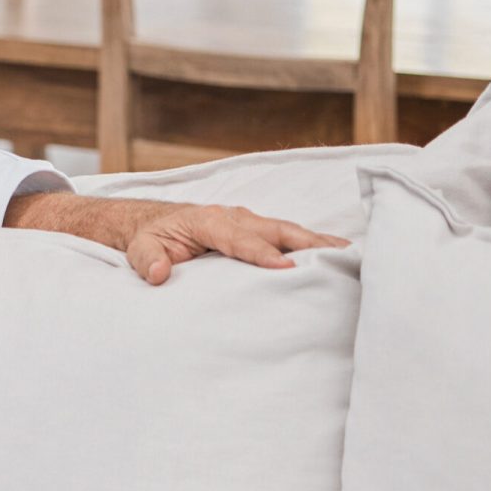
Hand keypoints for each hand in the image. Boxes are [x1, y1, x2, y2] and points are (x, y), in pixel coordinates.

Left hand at [125, 204, 348, 285]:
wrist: (156, 225)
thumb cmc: (152, 239)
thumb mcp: (141, 250)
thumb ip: (147, 261)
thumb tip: (159, 273)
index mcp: (208, 221)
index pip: (240, 239)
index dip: (262, 253)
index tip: (285, 267)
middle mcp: (234, 217)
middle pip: (274, 230)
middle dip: (305, 243)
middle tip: (336, 259)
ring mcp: (249, 221)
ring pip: (287, 230)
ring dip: (318, 242)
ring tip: (350, 256)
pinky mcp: (257, 229)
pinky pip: (288, 235)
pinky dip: (313, 243)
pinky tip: (337, 254)